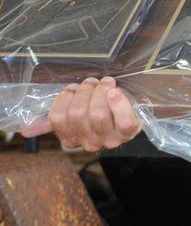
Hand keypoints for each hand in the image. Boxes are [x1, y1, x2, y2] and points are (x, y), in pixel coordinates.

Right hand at [21, 76, 140, 151]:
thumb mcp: (76, 112)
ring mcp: (109, 139)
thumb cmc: (101, 108)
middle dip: (84, 91)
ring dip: (101, 91)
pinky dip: (119, 102)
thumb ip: (52, 119)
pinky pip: (122, 119)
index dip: (66, 96)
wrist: (131, 110)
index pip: (58, 118)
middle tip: (93, 83)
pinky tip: (116, 92)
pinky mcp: (128, 132)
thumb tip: (24, 129)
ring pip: (97, 114)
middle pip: (77, 114)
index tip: (74, 88)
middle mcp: (89, 143)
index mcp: (72, 138)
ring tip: (106, 84)